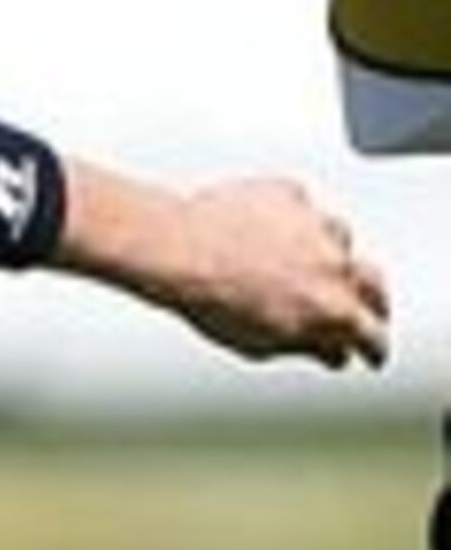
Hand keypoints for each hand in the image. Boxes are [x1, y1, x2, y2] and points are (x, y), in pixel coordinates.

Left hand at [149, 176, 390, 367]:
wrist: (177, 251)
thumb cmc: (208, 299)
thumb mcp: (258, 344)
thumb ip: (304, 347)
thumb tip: (328, 353)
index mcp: (331, 308)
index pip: (371, 334)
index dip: (372, 347)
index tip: (370, 352)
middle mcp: (335, 263)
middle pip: (371, 284)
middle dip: (368, 301)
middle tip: (351, 311)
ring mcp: (317, 225)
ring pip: (336, 241)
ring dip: (323, 256)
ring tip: (289, 267)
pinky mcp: (291, 196)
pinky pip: (300, 211)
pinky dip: (289, 223)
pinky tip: (262, 235)